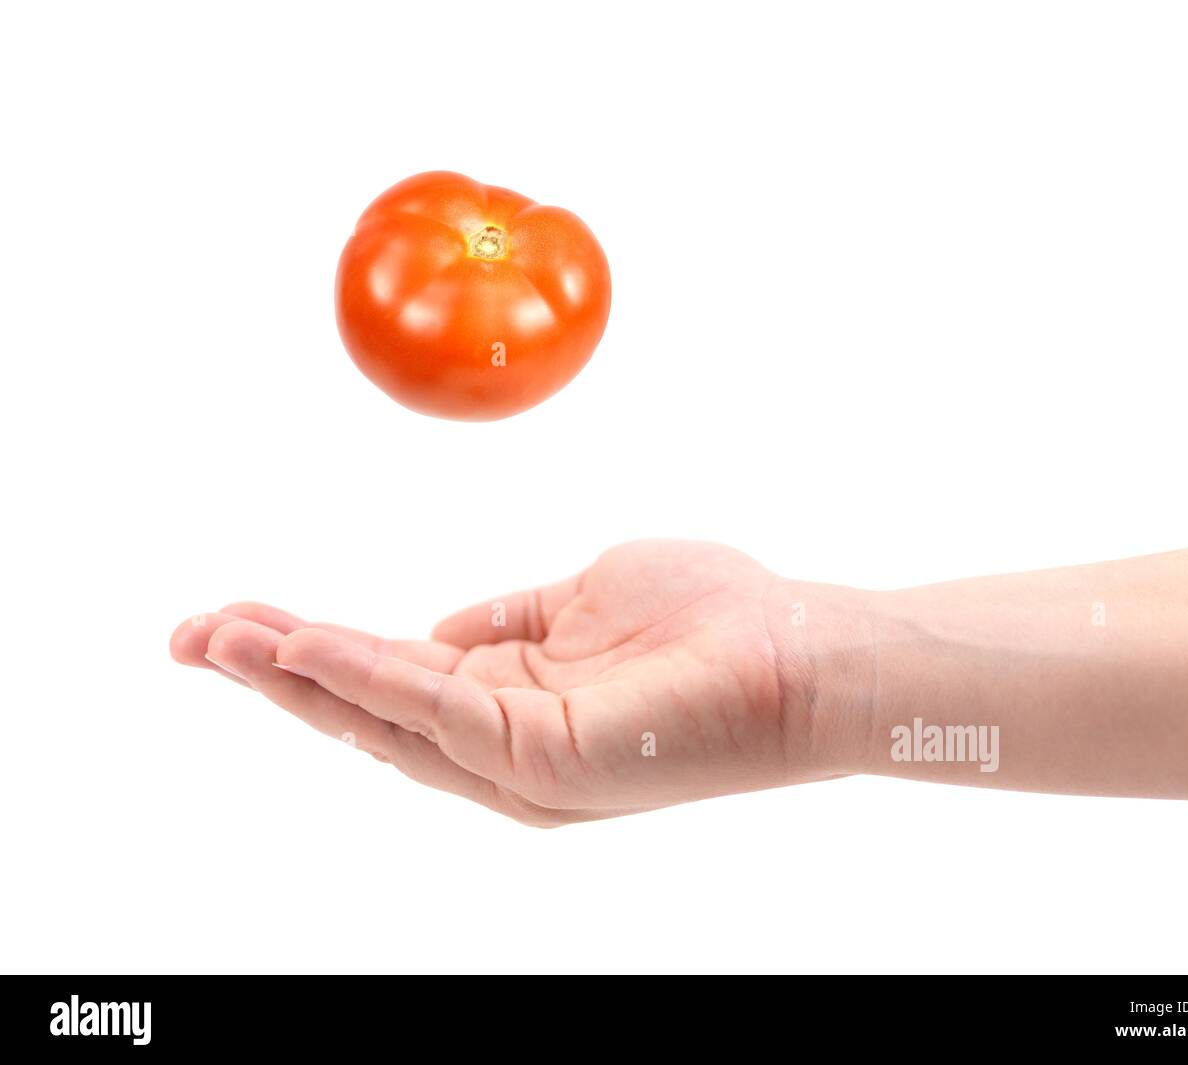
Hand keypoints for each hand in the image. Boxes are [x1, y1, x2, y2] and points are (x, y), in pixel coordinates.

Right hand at [170, 541, 869, 825]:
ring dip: (296, 676)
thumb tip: (436, 626)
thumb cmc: (711, 621)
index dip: (315, 652)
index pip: (394, 682)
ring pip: (383, 722)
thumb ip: (507, 621)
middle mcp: (506, 748)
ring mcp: (523, 762)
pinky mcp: (545, 758)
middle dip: (276, 674)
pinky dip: (363, 673)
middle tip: (190, 635)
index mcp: (514, 709)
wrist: (801, 653)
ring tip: (218, 637)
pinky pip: (435, 710)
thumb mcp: (582, 601)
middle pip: (368, 713)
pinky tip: (304, 641)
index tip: (243, 617)